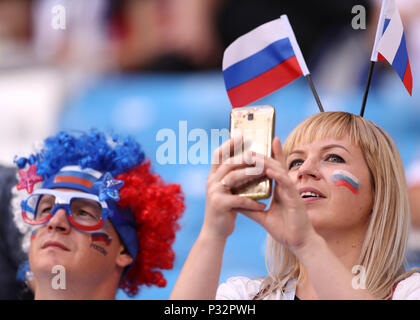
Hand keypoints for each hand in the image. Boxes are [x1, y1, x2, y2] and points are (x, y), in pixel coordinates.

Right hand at [201, 135, 266, 239]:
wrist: (215, 232)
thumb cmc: (225, 210)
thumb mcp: (226, 191)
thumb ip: (232, 178)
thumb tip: (248, 162)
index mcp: (213, 176)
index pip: (218, 155)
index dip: (229, 144)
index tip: (241, 135)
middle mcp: (211, 181)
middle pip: (229, 163)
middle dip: (245, 157)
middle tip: (260, 153)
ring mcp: (214, 192)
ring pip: (234, 177)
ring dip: (251, 173)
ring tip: (266, 172)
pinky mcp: (220, 205)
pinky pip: (240, 200)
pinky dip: (253, 202)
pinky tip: (263, 205)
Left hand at [240, 137, 316, 251]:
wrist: (298, 243)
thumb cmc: (284, 230)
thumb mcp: (262, 217)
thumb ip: (250, 208)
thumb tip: (233, 202)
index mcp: (279, 190)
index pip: (270, 170)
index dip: (265, 158)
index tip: (253, 147)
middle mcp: (285, 187)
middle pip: (274, 166)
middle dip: (261, 156)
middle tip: (248, 148)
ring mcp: (291, 192)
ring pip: (279, 171)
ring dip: (267, 162)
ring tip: (254, 155)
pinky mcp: (296, 199)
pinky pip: (287, 184)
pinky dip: (278, 176)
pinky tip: (270, 170)